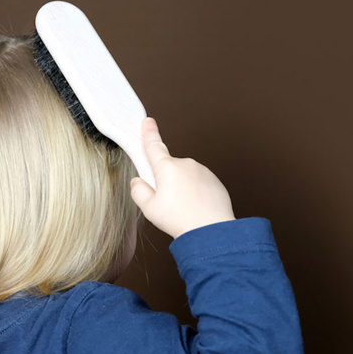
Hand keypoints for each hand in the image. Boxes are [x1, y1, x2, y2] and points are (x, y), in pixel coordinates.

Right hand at [130, 117, 235, 238]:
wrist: (211, 230)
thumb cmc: (180, 219)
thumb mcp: (149, 208)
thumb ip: (138, 191)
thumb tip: (138, 182)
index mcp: (166, 167)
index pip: (153, 146)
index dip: (149, 133)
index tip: (147, 122)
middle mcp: (185, 164)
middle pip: (168, 168)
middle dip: (165, 180)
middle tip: (166, 202)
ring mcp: (202, 171)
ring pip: (184, 177)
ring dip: (181, 188)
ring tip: (183, 209)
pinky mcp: (214, 181)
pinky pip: (199, 184)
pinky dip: (195, 194)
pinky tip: (194, 209)